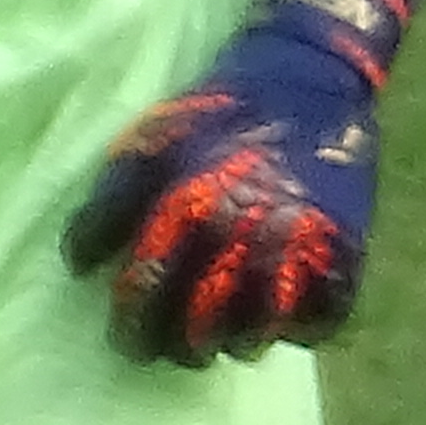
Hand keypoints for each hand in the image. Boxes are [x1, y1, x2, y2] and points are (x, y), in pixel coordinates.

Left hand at [63, 0, 425, 361]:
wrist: (308, 76)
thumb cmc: (217, 112)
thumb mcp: (148, 143)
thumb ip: (109, 205)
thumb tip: (79, 266)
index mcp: (187, 208)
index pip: (148, 295)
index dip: (133, 328)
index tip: (129, 339)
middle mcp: (241, 235)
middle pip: (200, 330)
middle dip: (181, 348)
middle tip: (177, 345)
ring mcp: (298, 247)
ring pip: (258, 335)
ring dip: (237, 343)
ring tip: (226, 335)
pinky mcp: (346, 251)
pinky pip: (321, 321)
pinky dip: (299, 330)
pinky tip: (281, 319)